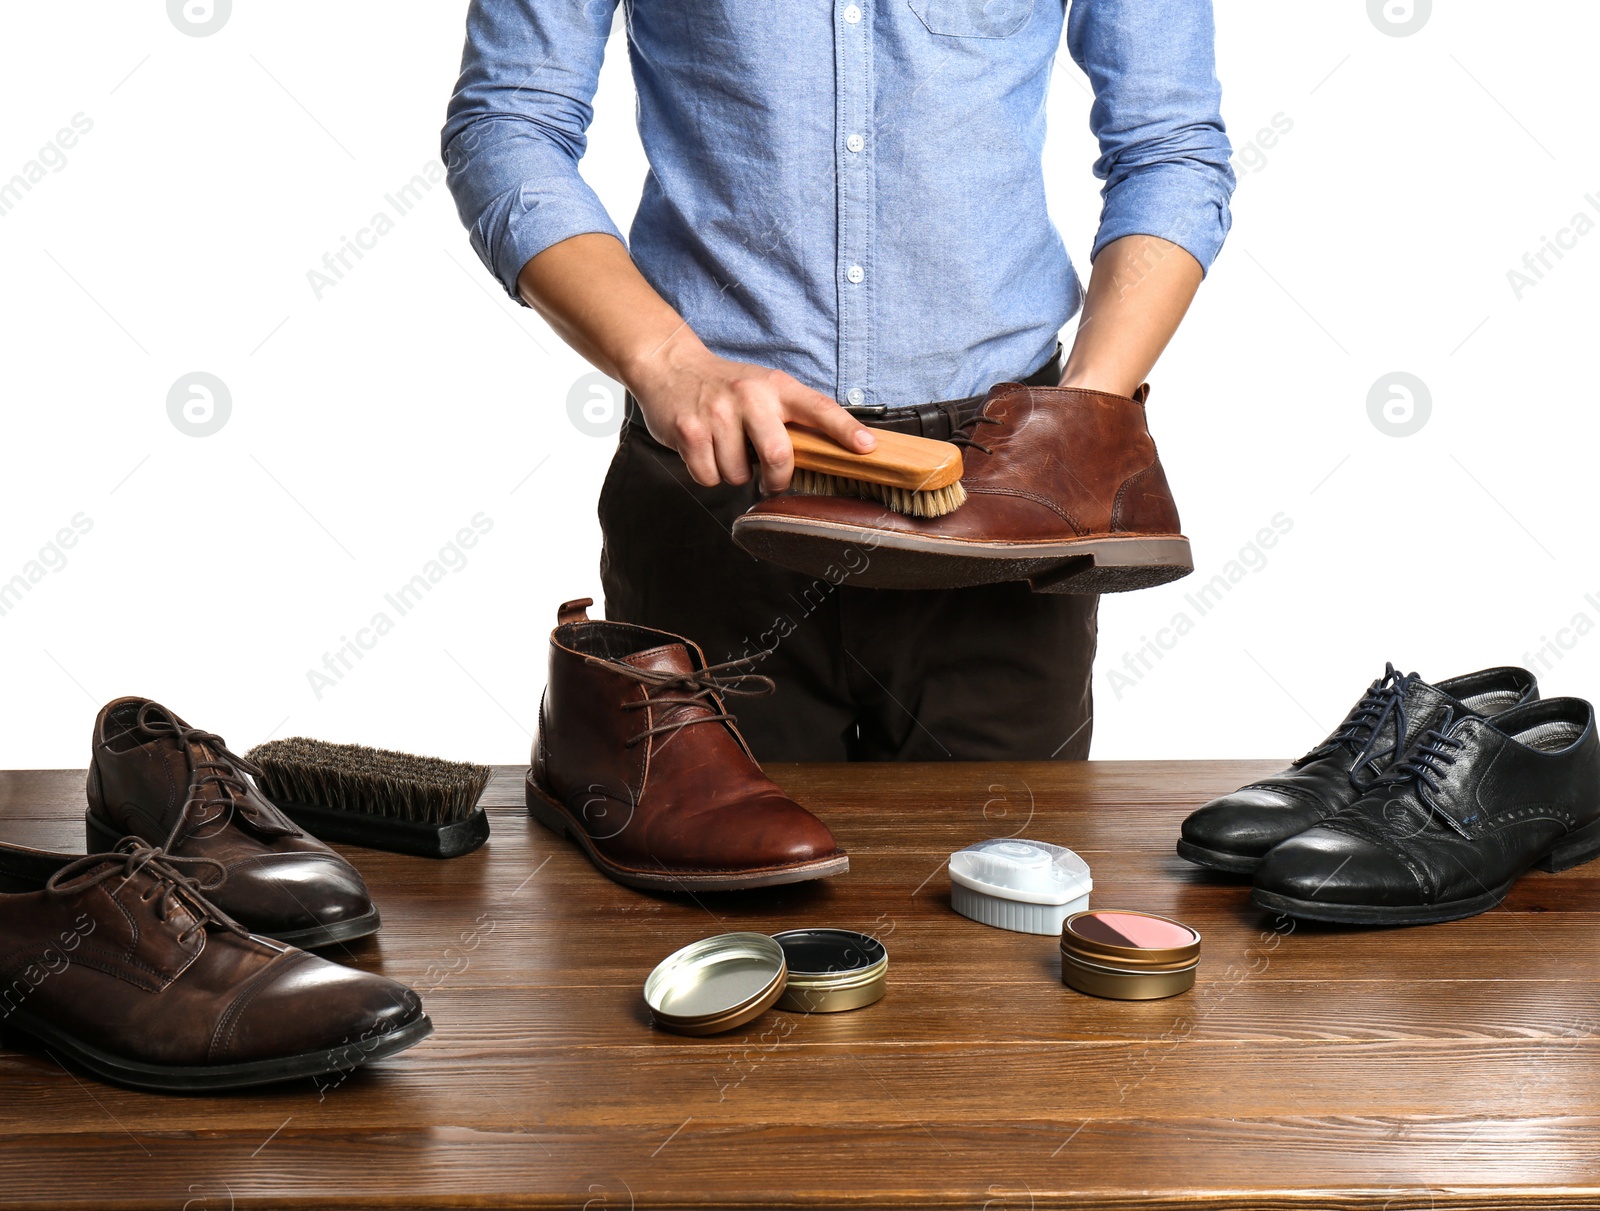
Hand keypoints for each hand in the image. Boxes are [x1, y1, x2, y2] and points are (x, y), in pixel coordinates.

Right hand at [626, 342, 875, 492]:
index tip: (866, 448)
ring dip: (734, 474)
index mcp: (776, 387)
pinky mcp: (689, 431)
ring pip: (739, 475)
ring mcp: (717, 414)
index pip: (818, 408)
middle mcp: (749, 397)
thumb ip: (789, 416)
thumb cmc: (723, 386)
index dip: (844, 430)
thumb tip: (823, 455)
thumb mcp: (763, 388)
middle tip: (771, 480)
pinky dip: (708, 473)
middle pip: (778, 456)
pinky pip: (709, 477)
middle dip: (776, 480)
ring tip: (724, 449)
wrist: (668, 365)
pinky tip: (703, 450)